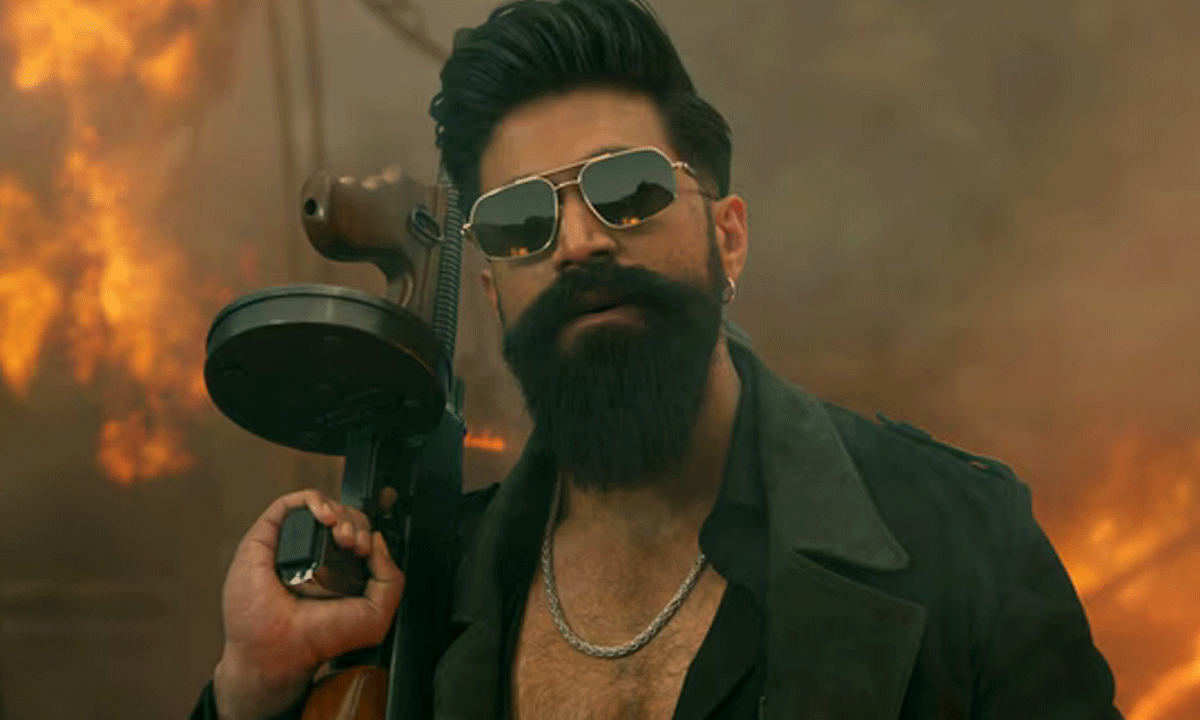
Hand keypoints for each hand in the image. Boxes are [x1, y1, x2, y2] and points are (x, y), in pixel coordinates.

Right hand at [212, 489, 403, 719]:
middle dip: (357, 525)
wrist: (280, 650)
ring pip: (322, 507)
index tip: (368, 549)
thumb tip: (378, 541)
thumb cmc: (319, 638)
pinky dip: (315, 500)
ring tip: (343, 537)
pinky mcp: (266, 537)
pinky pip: (292, 503)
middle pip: (343, 517)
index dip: (368, 532)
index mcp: (338, 569)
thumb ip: (390, 578)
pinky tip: (326, 517)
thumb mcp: (375, 615)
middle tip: (356, 546)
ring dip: (340, 513)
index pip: (358, 533)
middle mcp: (314, 555)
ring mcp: (289, 545)